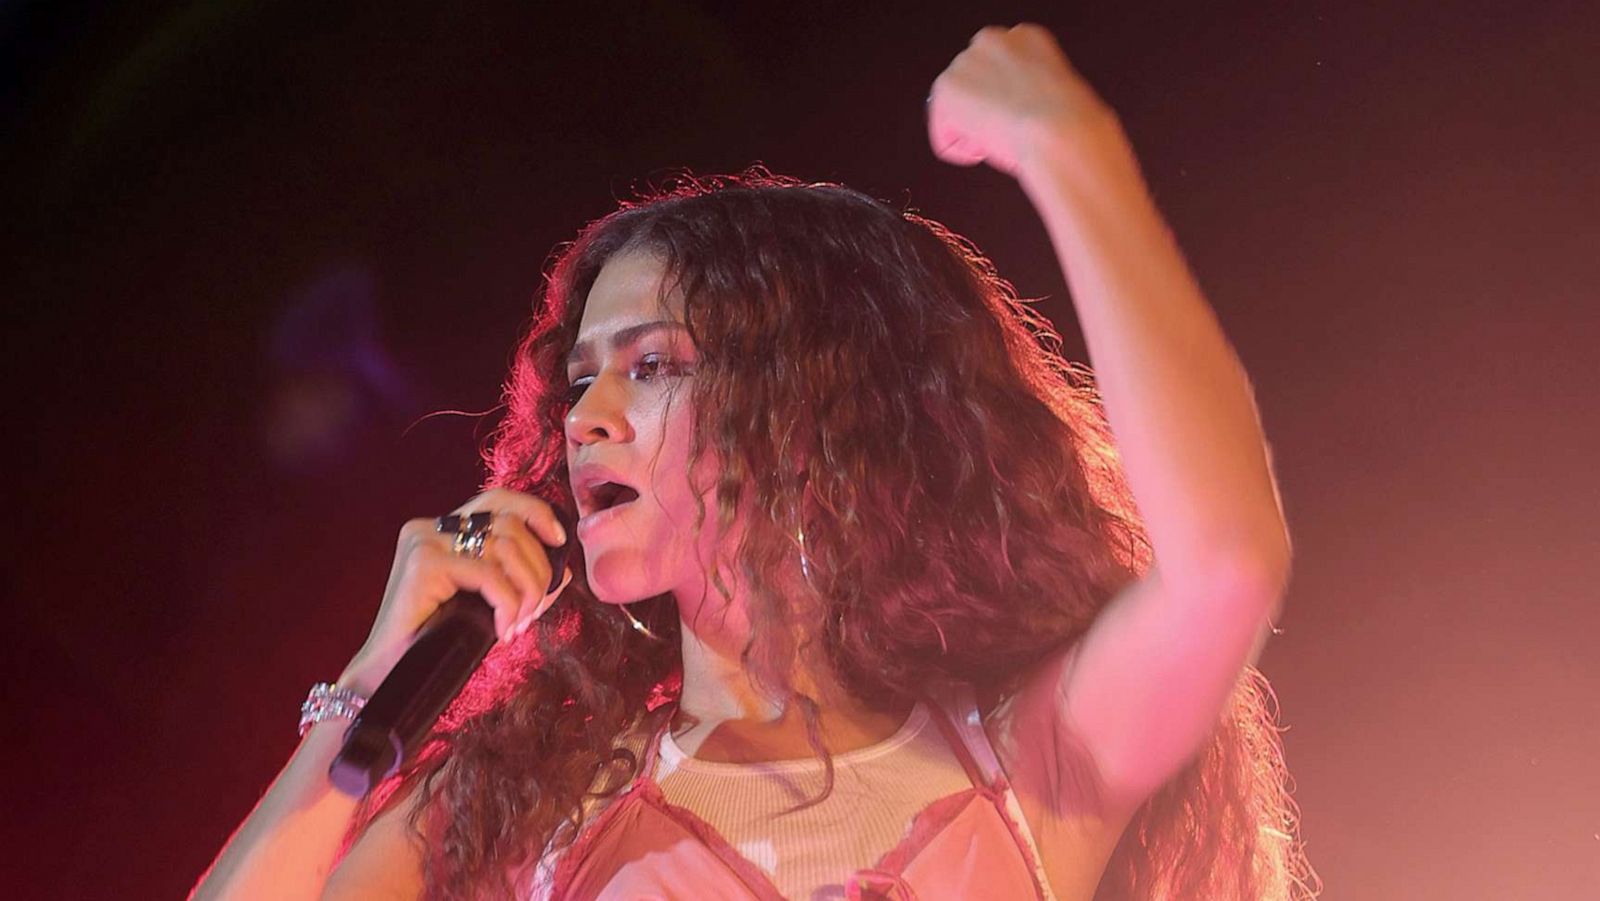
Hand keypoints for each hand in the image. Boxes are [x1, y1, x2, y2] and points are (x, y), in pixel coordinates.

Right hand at [345, 488, 572, 683]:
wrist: (391, 678)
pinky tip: (503, 630)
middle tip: (533, 611)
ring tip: (518, 622)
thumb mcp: (488, 605)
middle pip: (509, 523)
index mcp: (443, 530)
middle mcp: (431, 527)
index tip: (559, 542)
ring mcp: (424, 541)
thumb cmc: (438, 644)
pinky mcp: (423, 563)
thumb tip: (564, 570)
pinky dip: (507, 603)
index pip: (498, 500)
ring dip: (527, 589)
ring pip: (505, 545)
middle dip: (537, 568)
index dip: (535, 512)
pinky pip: (488, 574)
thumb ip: (521, 582)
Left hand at [926, 24, 1115, 176]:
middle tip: (1009, 131)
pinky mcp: (945, 87)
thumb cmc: (1068, 127)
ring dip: (975, 131)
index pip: (999, 69)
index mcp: (1027, 37)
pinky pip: (945, 137)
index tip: (1020, 118)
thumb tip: (1009, 115)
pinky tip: (989, 146)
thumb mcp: (1053, 97)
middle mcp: (993, 40)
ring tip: (1004, 136)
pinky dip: (963, 152)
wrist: (1058, 130)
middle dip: (983, 112)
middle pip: (973, 85)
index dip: (1007, 103)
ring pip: (957, 111)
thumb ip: (1026, 93)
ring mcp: (966, 60)